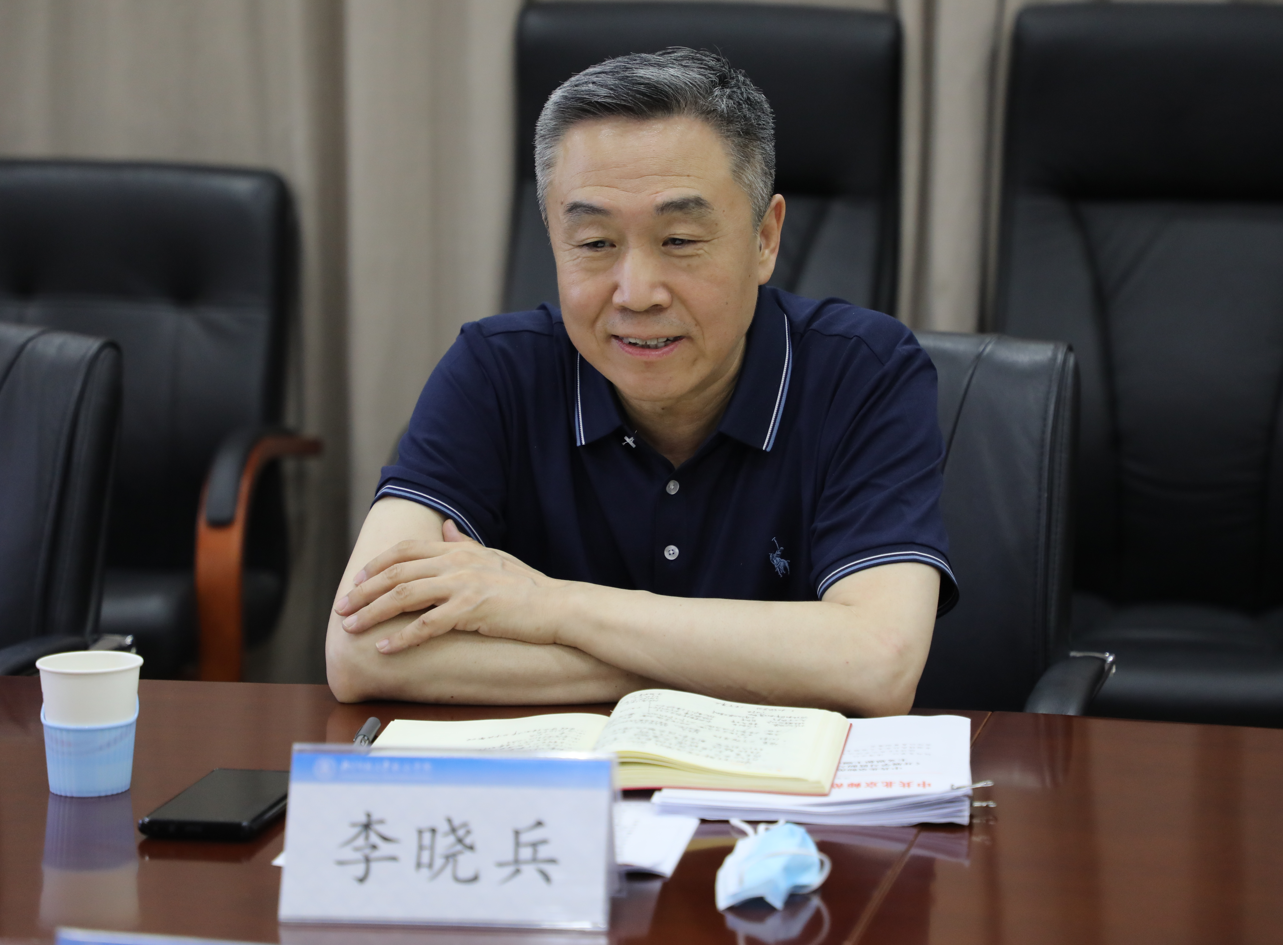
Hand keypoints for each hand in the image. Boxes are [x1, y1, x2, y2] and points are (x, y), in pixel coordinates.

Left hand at [333, 520, 567, 653]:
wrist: (557, 607)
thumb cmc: (528, 586)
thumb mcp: (494, 557)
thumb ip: (464, 543)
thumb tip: (443, 528)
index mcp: (459, 550)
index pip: (406, 551)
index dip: (375, 565)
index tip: (356, 581)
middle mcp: (456, 563)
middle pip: (396, 574)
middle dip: (362, 591)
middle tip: (341, 608)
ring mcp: (463, 585)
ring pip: (403, 596)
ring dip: (372, 612)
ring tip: (351, 628)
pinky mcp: (471, 610)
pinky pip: (426, 625)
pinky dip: (401, 637)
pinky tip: (383, 647)